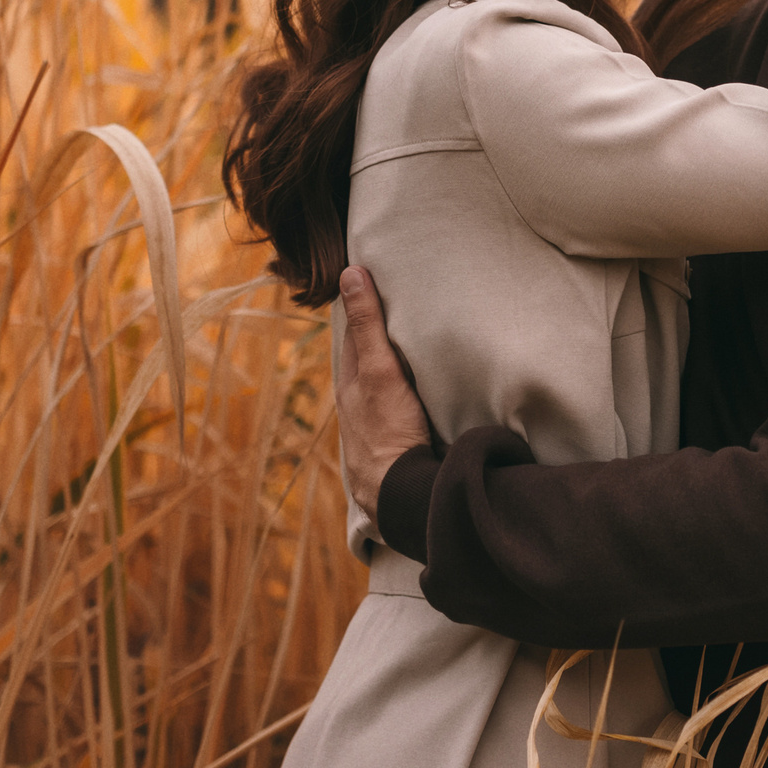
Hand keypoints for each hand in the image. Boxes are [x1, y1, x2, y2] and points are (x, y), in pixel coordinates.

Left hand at [334, 265, 434, 518]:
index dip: (363, 305)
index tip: (372, 277)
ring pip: (377, 384)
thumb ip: (368, 324)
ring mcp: (372, 426)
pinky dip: (401, 391)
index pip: (354, 331)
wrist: (401, 494)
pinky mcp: (391, 443)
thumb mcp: (379, 369)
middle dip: (374, 333)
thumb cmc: (389, 430)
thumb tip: (350, 272)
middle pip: (364, 358)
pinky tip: (416, 393)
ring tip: (408, 342)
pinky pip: (393, 408)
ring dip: (389, 364)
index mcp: (351, 381)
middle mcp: (356, 402)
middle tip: (395, 303)